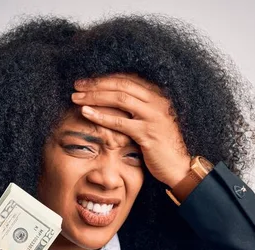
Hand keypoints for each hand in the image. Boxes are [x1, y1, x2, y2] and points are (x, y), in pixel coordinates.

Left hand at [71, 73, 191, 187]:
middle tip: (77, 86)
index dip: (105, 78)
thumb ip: (137, 109)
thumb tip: (112, 100)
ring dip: (95, 97)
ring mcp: (153, 117)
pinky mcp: (148, 133)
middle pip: (121, 85)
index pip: (127, 79)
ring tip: (76, 98)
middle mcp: (156, 102)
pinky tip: (87, 113)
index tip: (87, 81)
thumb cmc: (162, 146)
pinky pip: (120, 122)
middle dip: (96, 84)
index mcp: (157, 96)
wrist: (179, 166)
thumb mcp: (151, 121)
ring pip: (120, 99)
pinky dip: (101, 116)